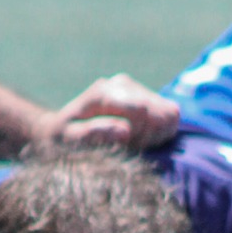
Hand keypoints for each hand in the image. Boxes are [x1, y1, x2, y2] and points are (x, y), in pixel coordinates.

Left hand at [41, 73, 179, 150]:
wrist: (60, 128)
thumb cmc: (63, 139)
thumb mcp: (70, 140)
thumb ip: (94, 134)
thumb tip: (125, 130)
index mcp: (104, 94)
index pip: (144, 111)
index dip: (143, 136)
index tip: (127, 148)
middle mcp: (122, 84)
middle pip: (161, 112)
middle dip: (152, 137)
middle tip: (131, 148)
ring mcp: (135, 87)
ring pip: (170, 113)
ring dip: (158, 134)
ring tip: (135, 144)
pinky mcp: (145, 95)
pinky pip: (170, 113)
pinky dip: (161, 131)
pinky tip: (142, 139)